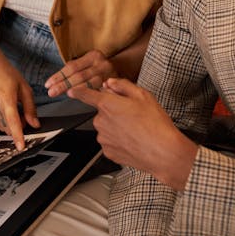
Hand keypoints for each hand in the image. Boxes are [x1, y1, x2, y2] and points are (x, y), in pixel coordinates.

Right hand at [0, 56, 39, 149]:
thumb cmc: (6, 75)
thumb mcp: (25, 88)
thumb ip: (30, 108)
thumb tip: (34, 124)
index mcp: (6, 97)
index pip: (12, 120)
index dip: (17, 135)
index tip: (20, 146)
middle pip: (7, 127)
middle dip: (17, 126)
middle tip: (21, 115)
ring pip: (0, 128)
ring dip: (8, 125)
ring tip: (9, 109)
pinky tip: (0, 110)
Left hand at [45, 49, 116, 97]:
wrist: (125, 68)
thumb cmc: (101, 69)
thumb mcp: (89, 63)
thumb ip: (76, 70)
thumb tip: (56, 81)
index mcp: (93, 56)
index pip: (72, 67)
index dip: (59, 76)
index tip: (48, 84)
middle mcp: (102, 64)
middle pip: (79, 75)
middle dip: (63, 85)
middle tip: (52, 92)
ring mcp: (109, 75)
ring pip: (89, 83)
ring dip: (75, 90)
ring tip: (65, 94)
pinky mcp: (114, 85)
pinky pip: (99, 91)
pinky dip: (88, 94)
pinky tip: (80, 97)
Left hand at [68, 78, 197, 189]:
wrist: (162, 152)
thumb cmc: (155, 124)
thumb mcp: (143, 96)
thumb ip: (123, 86)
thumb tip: (110, 83)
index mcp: (108, 104)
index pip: (86, 95)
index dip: (78, 91)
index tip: (71, 91)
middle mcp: (101, 121)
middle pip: (102, 112)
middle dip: (113, 111)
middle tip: (133, 115)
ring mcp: (103, 138)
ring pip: (106, 128)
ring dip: (116, 127)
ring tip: (136, 130)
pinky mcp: (108, 152)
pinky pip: (110, 142)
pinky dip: (118, 140)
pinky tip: (133, 140)